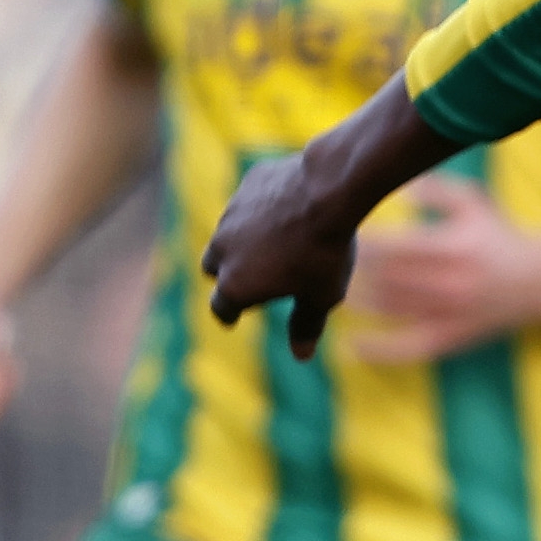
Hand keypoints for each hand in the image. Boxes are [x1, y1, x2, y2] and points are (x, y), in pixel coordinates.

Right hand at [201, 145, 369, 356]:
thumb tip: (301, 355)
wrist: (327, 191)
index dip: (228, 314)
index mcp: (235, 284)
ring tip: (271, 241)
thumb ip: (306, 325)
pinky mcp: (246, 185)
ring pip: (228, 232)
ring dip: (242, 239)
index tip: (232, 318)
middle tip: (247, 277)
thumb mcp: (322, 296)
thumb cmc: (325, 251)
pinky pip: (250, 200)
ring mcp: (231, 214)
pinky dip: (261, 207)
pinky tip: (288, 206)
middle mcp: (222, 250)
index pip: (221, 307)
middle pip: (213, 267)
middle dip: (227, 274)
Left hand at [334, 177, 540, 363]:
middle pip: (386, 278)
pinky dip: (379, 350)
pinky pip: (410, 349)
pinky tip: (352, 345)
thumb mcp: (474, 203)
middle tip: (328, 260)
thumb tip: (391, 188)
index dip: (363, 243)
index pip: (395, 247)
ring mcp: (452, 314)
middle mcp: (453, 284)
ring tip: (333, 289)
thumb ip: (434, 191)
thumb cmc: (499, 235)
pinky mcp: (453, 337)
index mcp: (455, 248)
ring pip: (390, 310)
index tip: (340, 233)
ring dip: (357, 301)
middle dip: (353, 270)